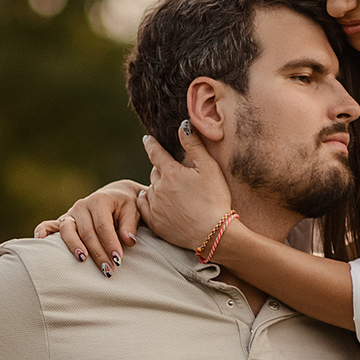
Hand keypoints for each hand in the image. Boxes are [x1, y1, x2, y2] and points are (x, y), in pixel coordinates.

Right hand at [33, 180, 143, 272]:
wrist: (116, 197)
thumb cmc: (126, 207)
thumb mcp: (133, 211)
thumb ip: (130, 225)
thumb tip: (128, 241)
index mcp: (99, 201)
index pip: (103, 225)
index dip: (110, 243)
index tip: (118, 260)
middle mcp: (82, 206)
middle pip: (87, 232)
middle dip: (97, 252)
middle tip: (108, 270)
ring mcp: (71, 214)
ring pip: (68, 231)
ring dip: (74, 246)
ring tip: (82, 260)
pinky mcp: (63, 222)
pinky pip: (48, 225)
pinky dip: (42, 231)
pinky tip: (39, 240)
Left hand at [137, 123, 234, 249]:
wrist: (213, 233)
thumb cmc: (215, 199)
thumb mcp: (209, 168)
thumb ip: (194, 146)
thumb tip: (183, 126)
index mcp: (171, 172)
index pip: (155, 152)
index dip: (151, 144)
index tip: (147, 139)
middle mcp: (158, 188)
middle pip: (155, 172)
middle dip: (161, 169)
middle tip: (172, 172)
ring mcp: (154, 206)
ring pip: (150, 190)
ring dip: (157, 187)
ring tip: (168, 190)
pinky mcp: (155, 223)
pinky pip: (144, 207)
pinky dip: (148, 202)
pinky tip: (157, 203)